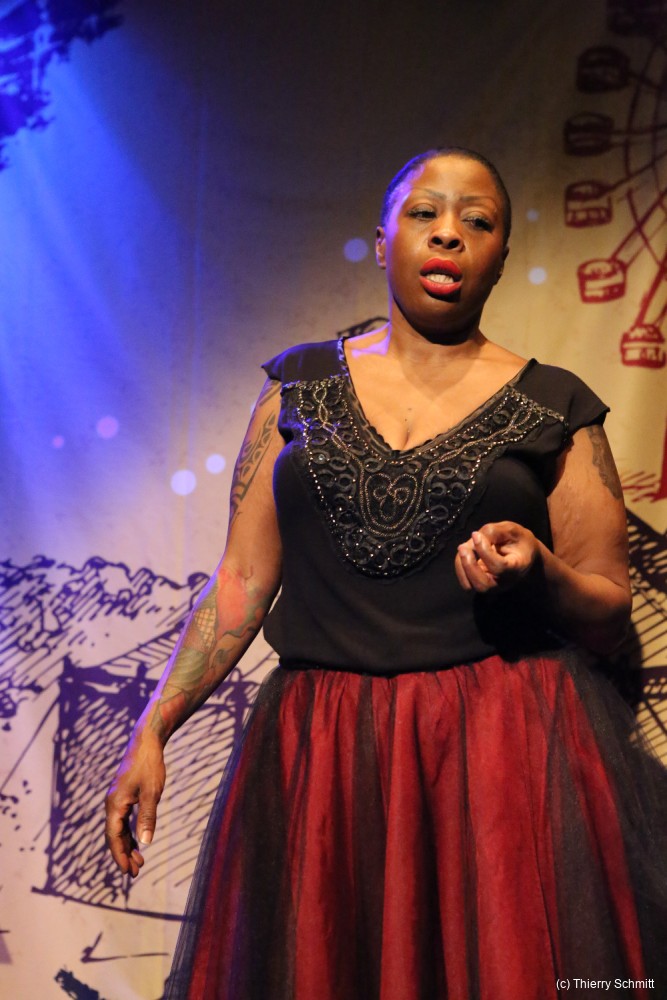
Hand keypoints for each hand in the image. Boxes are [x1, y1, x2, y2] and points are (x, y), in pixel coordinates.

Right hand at [105, 736, 165, 876]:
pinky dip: (129, 833)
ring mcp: (117, 799)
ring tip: (139, 862)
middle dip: (123, 855)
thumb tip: (145, 843)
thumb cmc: (149, 766)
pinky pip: (123, 820)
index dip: (120, 856)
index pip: (114, 838)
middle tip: (135, 873)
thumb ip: (147, 817)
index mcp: (115, 805)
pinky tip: (137, 840)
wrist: (146, 742)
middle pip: (114, 836)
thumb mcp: (152, 793)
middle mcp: (112, 804)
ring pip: (118, 829)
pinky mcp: (124, 795)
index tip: (128, 872)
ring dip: (127, 845)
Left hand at [455, 520, 540, 592]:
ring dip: (462, 566)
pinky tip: (465, 554)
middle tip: (463, 547)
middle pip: (483, 585)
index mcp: (516, 569)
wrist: (523, 553)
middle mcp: (504, 582)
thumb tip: (475, 538)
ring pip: (471, 585)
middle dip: (469, 565)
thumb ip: (493, 532)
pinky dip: (461, 568)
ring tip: (463, 548)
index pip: (499, 567)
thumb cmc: (518, 540)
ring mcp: (492, 586)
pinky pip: (466, 581)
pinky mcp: (481, 584)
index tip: (476, 535)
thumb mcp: (510, 529)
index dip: (485, 551)